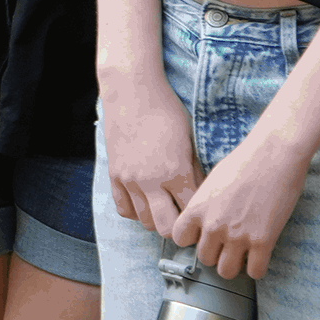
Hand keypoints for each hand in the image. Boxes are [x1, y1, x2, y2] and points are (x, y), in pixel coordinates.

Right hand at [101, 78, 202, 239]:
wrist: (132, 91)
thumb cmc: (166, 110)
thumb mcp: (189, 140)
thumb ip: (195, 171)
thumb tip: (203, 195)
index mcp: (176, 172)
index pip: (192, 213)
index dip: (200, 218)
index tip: (205, 218)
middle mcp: (151, 181)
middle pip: (167, 228)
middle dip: (179, 229)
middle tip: (186, 220)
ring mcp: (129, 180)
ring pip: (145, 222)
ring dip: (158, 219)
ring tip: (167, 209)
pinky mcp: (114, 175)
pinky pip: (124, 209)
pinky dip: (137, 211)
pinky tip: (146, 201)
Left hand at [167, 126, 311, 281]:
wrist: (274, 155)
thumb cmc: (244, 162)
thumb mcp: (211, 181)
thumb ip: (203, 205)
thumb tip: (202, 222)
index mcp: (197, 208)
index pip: (180, 239)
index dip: (192, 239)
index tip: (202, 234)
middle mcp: (214, 225)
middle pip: (204, 258)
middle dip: (215, 253)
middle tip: (227, 243)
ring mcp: (238, 236)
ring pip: (226, 271)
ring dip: (233, 264)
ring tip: (241, 252)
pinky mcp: (263, 241)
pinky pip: (255, 272)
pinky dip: (256, 267)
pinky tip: (259, 255)